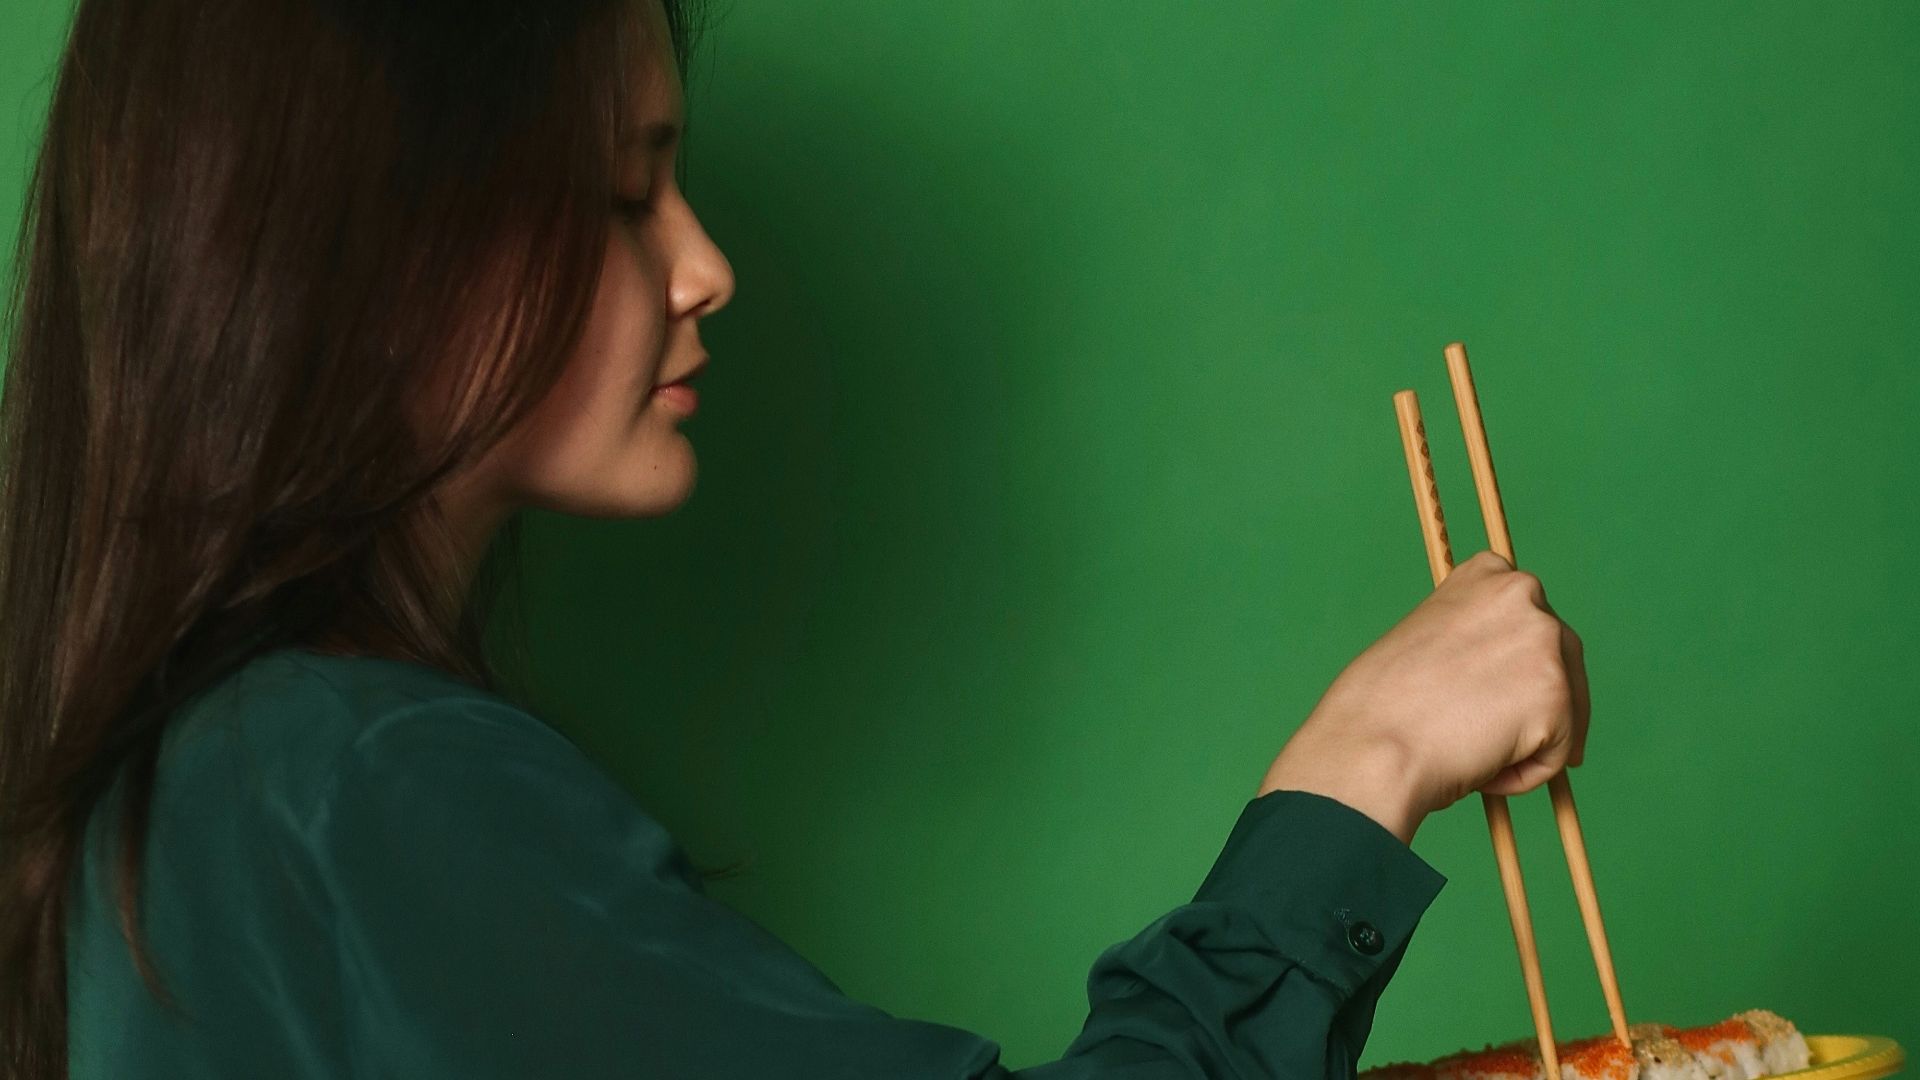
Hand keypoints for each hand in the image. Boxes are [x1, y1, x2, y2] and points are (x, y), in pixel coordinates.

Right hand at [1257, 550, 1590, 841]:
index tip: (1500, 688)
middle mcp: (1524, 597)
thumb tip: (1506, 677)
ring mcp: (1545, 646)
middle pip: (1563, 658)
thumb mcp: (1426, 638)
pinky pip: (1558, 752)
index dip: (1516, 659)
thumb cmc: (1379, 705)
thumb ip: (1472, 641)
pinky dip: (1525, 772)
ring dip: (1528, 740)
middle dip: (1540, 701)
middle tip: (1501, 737)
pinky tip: (1482, 771)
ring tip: (1475, 757)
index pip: (1529, 614)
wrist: (1371, 746)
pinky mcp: (1558, 698)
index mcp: (1487, 574)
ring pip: (1566, 708)